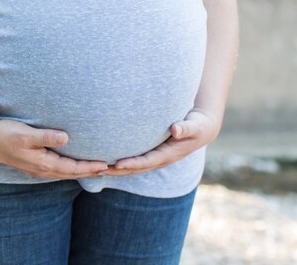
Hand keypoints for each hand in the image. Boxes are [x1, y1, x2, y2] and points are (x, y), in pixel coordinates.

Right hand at [0, 119, 108, 179]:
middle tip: (109, 169)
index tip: (106, 164)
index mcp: (43, 163)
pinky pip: (57, 169)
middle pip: (71, 173)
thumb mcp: (25, 134)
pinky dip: (69, 168)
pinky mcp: (33, 164)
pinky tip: (72, 165)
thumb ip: (46, 136)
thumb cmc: (5, 134)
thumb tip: (66, 137)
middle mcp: (42, 169)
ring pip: (64, 172)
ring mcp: (37, 169)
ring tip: (96, 169)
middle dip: (90, 172)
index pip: (72, 167)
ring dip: (80, 171)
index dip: (90, 166)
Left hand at [101, 109, 221, 175]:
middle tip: (97, 169)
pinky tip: (104, 160)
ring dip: (114, 169)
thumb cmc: (198, 125)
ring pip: (132, 167)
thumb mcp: (195, 125)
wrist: (202, 129)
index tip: (117, 164)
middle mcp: (160, 159)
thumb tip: (175, 129)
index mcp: (169, 154)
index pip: (147, 161)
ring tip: (94, 168)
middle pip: (135, 168)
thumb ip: (186, 127)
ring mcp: (155, 158)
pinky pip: (133, 160)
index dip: (132, 163)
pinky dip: (118, 163)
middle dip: (117, 170)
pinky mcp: (151, 153)